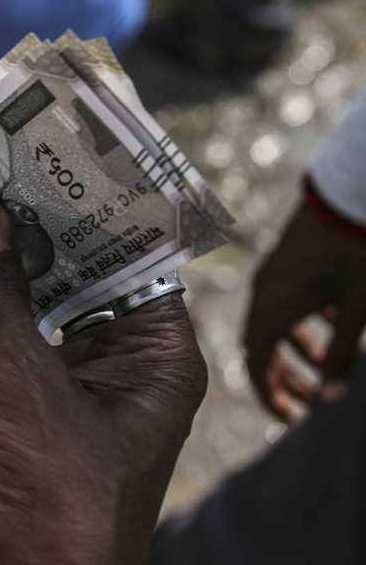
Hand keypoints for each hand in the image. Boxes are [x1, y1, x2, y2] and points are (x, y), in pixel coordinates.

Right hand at [0, 203, 206, 563]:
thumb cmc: (51, 498)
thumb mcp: (28, 388)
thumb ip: (1, 301)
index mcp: (149, 359)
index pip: (125, 258)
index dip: (82, 207)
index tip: (36, 153)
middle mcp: (104, 369)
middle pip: (57, 283)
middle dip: (8, 239)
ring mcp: (46, 395)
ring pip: (7, 318)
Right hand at [245, 199, 365, 421]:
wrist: (349, 194)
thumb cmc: (356, 253)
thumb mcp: (357, 310)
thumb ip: (343, 356)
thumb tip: (331, 399)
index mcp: (272, 310)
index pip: (257, 365)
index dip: (270, 395)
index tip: (289, 418)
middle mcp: (264, 294)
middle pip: (262, 347)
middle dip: (285, 376)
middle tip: (310, 400)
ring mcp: (273, 275)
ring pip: (274, 324)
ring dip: (296, 349)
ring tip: (327, 364)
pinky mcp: (285, 262)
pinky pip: (282, 302)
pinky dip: (302, 323)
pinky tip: (335, 322)